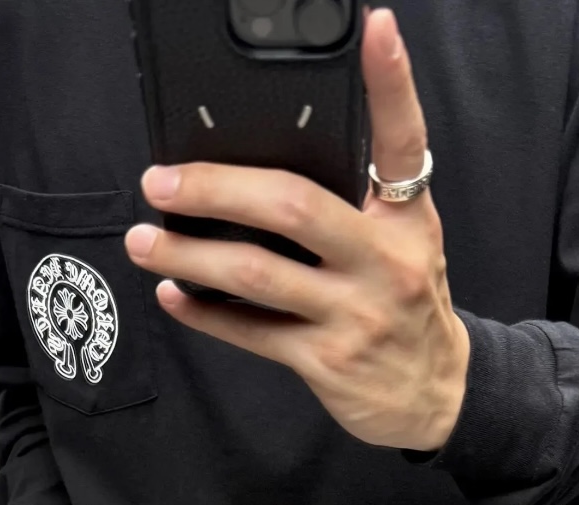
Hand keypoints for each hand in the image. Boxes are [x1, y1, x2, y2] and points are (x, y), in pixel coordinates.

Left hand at [124, 6, 469, 452]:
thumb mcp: (408, 243)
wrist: (434, 394)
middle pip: (292, 207)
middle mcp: (385, 262)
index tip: (375, 29)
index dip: (392, 82)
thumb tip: (269, 165)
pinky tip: (173, 294)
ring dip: (188, 256)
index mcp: (406, 220)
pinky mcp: (326, 362)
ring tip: (144, 241)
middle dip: (215, 190)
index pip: (403, 142)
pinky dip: (205, 313)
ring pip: (256, 274)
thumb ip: (359, 201)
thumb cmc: (406, 306)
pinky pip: (252, 332)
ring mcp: (354, 315)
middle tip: (162, 182)